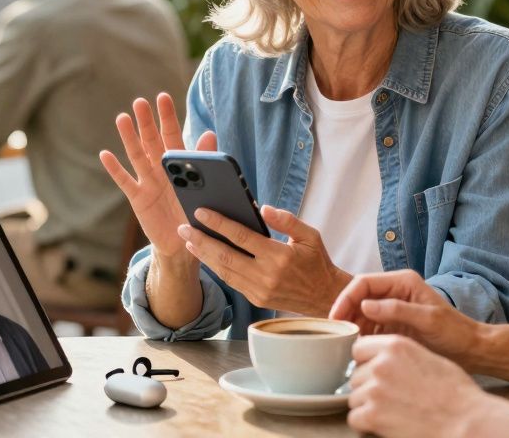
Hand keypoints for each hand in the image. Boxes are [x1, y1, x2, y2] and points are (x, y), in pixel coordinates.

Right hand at [99, 93, 216, 260]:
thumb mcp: (206, 186)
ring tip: (122, 118)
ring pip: (136, 155)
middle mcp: (161, 168)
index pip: (172, 135)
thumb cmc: (196, 210)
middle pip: (151, 140)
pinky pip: (125, 181)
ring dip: (129, 138)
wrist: (185, 242)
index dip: (167, 117)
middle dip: (146, 121)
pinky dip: (115, 168)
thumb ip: (205, 160)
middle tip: (139, 102)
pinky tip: (105, 154)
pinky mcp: (138, 198)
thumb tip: (210, 134)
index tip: (162, 97)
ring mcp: (147, 181)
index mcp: (178, 163)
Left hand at [179, 205, 351, 315]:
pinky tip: (205, 256)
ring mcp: (259, 290)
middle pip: (224, 255)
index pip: (241, 236)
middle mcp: (266, 275)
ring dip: (203, 255)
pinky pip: (231, 281)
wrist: (325, 297)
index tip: (201, 212)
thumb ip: (287, 220)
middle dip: (201, 240)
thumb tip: (263, 208)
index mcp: (279, 255)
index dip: (218, 223)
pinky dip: (215, 268)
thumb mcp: (310, 236)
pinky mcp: (256, 299)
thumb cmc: (317, 262)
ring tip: (189, 240)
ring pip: (223, 271)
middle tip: (183, 227)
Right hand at [330, 269, 480, 366]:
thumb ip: (398, 310)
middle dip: (345, 313)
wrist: (472, 350)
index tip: (336, 318)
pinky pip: (370, 328)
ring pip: (361, 313)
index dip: (346, 298)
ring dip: (352, 326)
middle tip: (335, 334)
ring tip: (344, 344)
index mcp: (403, 282)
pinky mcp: (393, 325)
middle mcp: (395, 292)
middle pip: (359, 297)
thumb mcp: (429, 320)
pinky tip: (357, 349)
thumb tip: (365, 305)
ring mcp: (393, 309)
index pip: (364, 283)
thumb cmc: (456, 333)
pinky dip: (361, 337)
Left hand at [347, 335, 485, 436]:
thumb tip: (384, 360)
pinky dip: (366, 425)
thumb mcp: (428, 358)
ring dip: (368, 407)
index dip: (366, 363)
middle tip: (391, 399)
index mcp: (395, 345)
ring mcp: (374, 389)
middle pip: (356, 375)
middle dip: (369, 387)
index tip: (375, 374)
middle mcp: (381, 364)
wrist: (466, 422)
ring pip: (354, 397)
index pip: (359, 349)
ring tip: (392, 413)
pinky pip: (354, 418)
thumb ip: (401, 356)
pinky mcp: (372, 414)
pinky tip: (385, 425)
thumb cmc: (456, 394)